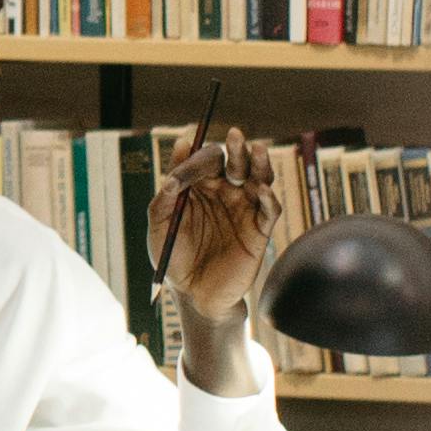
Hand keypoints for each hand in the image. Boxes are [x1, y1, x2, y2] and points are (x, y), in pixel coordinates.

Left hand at [148, 130, 297, 377]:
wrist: (192, 295)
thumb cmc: (174, 257)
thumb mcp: (160, 225)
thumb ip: (165, 195)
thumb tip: (176, 158)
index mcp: (200, 186)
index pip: (205, 161)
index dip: (196, 160)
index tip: (182, 169)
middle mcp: (225, 192)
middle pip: (235, 163)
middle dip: (235, 149)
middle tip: (234, 136)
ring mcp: (244, 209)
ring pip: (259, 178)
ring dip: (259, 163)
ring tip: (257, 149)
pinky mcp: (259, 230)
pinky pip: (270, 209)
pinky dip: (269, 198)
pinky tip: (261, 190)